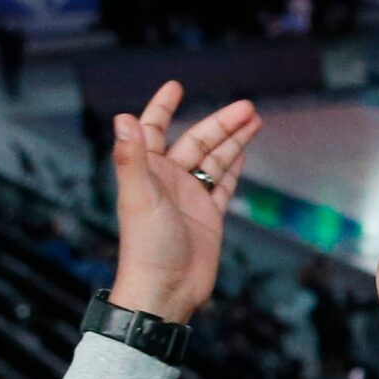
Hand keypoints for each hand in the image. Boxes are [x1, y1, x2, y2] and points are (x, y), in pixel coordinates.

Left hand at [107, 80, 261, 324]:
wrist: (165, 291)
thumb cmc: (146, 248)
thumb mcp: (139, 197)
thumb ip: (131, 158)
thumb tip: (122, 118)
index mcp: (148, 171)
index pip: (154, 129)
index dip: (163, 107)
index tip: (176, 86)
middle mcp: (168, 181)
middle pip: (196, 141)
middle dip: (220, 123)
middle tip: (246, 106)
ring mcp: (189, 198)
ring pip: (214, 160)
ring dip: (233, 140)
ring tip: (256, 119)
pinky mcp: (208, 217)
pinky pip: (223, 185)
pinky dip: (234, 168)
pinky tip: (244, 151)